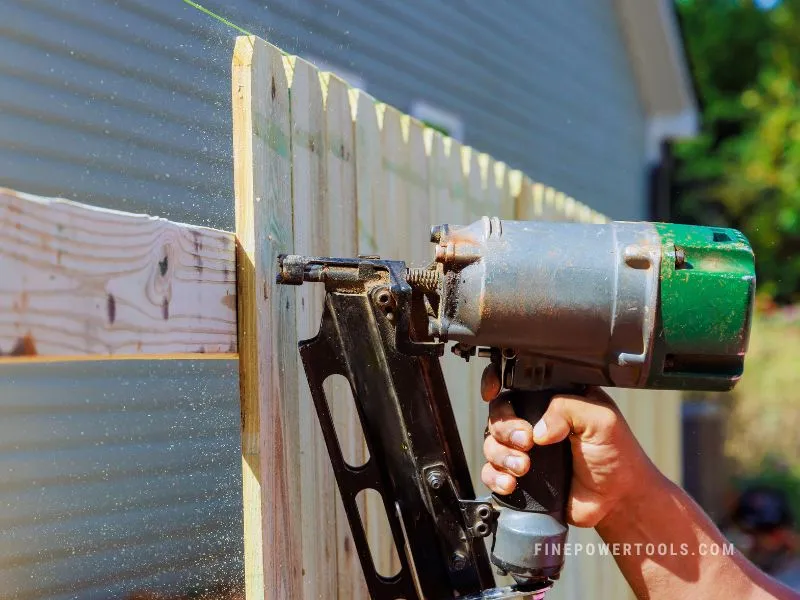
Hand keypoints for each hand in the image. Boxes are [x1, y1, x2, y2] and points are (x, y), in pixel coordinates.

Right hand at [479, 366, 658, 527]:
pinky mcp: (520, 476)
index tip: (492, 392)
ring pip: (491, 444)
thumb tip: (537, 430)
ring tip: (523, 468)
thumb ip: (568, 409)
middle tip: (526, 442)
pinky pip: (491, 472)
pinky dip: (495, 476)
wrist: (618, 500)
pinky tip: (511, 483)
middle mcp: (534, 421)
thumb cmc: (616, 455)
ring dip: (502, 455)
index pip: (516, 384)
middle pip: (498, 415)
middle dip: (505, 429)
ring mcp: (525, 450)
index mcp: (552, 400)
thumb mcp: (602, 420)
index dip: (497, 383)